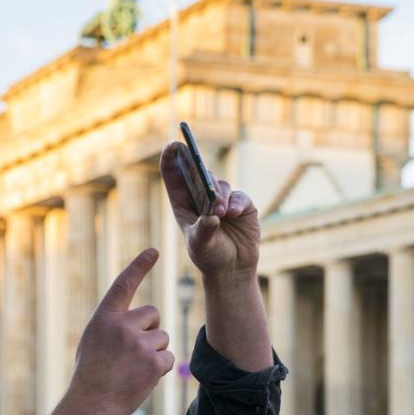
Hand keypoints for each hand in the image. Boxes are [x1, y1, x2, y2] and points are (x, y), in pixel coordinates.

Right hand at [63, 249, 174, 414]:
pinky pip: (168, 358)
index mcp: (104, 317)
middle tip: (131, 353)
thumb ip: (114, 325)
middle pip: (152, 314)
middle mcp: (122, 325)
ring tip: (132, 369)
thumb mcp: (94, 341)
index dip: (140, 266)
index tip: (154, 251)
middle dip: (149, 331)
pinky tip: (140, 379)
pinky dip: (159, 369)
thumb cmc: (90, 375)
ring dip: (154, 352)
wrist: (89, 405)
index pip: (124, 284)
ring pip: (162, 337)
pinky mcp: (153, 362)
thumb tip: (144, 319)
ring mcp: (139, 343)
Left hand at [159, 142, 260, 278]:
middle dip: (202, 175)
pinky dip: (236, 203)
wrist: (232, 269)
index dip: (171, 158)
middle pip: (199, 173)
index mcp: (183, 202)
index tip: (173, 145)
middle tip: (206, 183)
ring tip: (220, 213)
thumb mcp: (200, 245)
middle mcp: (202, 197)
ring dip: (220, 196)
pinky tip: (233, 214)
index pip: (174, 175)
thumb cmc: (209, 256)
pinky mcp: (242, 205)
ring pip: (220, 184)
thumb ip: (204, 230)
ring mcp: (223, 199)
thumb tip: (212, 216)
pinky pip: (239, 197)